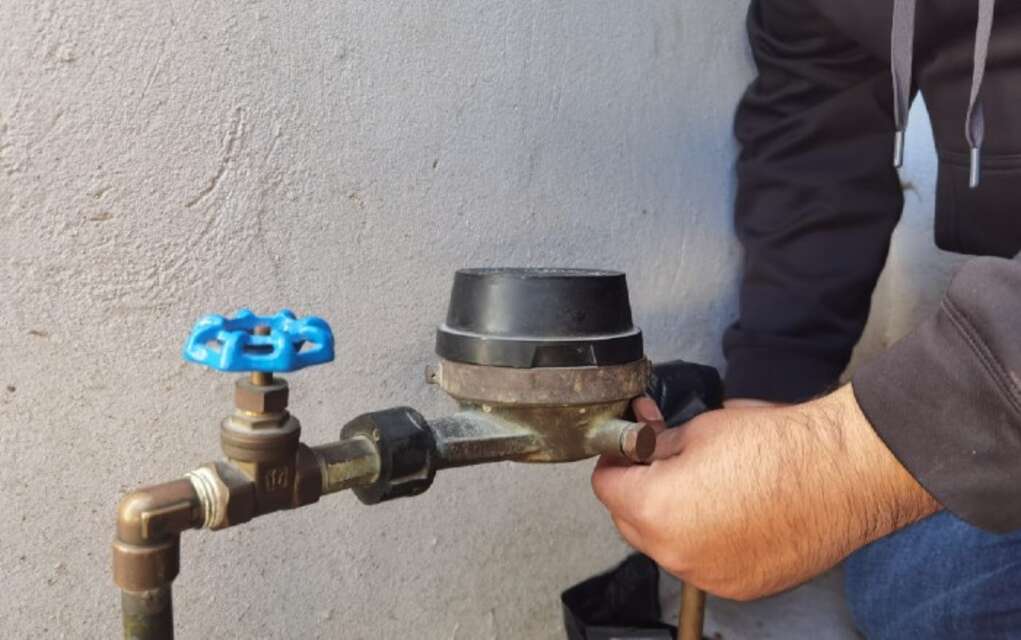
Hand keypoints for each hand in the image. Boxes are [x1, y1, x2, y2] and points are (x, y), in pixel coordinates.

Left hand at [591, 386, 938, 600]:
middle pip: (631, 523)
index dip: (615, 462)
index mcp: (655, 509)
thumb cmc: (777, 448)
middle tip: (662, 464)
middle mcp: (676, 553)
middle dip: (639, 493)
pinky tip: (733, 514)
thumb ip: (657, 446)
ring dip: (672, 520)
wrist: (841, 473)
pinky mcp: (740, 586)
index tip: (627, 452)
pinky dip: (707, 542)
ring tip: (706, 487)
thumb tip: (642, 446)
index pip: (606, 487)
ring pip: (668, 547)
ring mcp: (709, 576)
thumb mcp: (697, 430)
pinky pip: (704, 564)